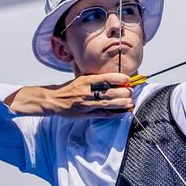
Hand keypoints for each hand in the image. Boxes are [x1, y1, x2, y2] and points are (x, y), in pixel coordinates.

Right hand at [4, 73, 133, 117]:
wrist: (54, 100)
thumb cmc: (70, 88)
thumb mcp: (81, 76)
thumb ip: (95, 74)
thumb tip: (111, 71)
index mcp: (87, 80)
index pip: (106, 78)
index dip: (120, 78)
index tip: (128, 79)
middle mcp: (87, 92)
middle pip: (110, 92)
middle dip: (124, 91)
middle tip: (131, 91)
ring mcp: (87, 104)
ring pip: (108, 104)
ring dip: (121, 103)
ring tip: (131, 102)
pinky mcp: (86, 114)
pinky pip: (103, 114)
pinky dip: (114, 113)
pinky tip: (122, 112)